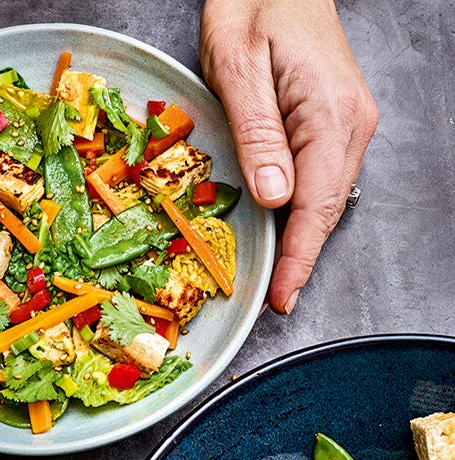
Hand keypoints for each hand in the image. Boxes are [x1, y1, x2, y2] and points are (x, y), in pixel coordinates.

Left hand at [200, 0, 378, 312]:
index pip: (317, 205)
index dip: (299, 258)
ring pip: (325, 198)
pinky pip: (319, 179)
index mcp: (329, 114)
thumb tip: (275, 198)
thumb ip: (258, 134)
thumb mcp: (239, 66)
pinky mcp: (332, 122)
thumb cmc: (253, 4)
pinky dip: (302, 212)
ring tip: (277, 278)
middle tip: (272, 302)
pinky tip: (284, 231)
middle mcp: (349, 125)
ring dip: (301, 239)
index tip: (282, 298)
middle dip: (300, 259)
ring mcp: (345, 124)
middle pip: (326, 209)